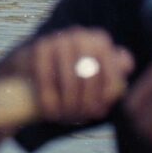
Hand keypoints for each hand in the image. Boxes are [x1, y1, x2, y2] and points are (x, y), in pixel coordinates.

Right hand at [13, 28, 133, 123]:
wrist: (25, 73)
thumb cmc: (64, 81)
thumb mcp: (92, 80)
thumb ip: (114, 74)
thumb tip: (126, 66)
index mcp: (100, 41)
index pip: (117, 67)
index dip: (109, 92)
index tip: (97, 112)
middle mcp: (82, 35)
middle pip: (94, 73)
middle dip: (86, 100)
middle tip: (76, 117)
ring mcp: (60, 38)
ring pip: (72, 76)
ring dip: (68, 102)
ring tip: (62, 117)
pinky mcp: (39, 46)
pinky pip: (48, 75)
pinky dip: (49, 97)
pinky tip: (48, 111)